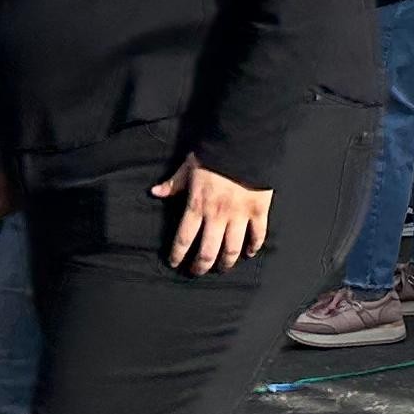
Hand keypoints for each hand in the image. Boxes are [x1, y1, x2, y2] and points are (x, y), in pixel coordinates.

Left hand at [154, 155, 273, 272]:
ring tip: (222, 268)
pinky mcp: (258, 210)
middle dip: (201, 266)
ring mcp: (239, 215)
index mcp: (197, 205)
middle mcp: (217, 215)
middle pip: (207, 251)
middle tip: (197, 272)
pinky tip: (250, 252)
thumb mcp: (188, 166)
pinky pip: (258, 234)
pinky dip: (254, 246)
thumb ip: (173, 183)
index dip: (178, 254)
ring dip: (226, 262)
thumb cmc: (214, 153)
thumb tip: (154, 192)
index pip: (183, 238)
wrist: (243, 142)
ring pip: (232, 249)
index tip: (175, 263)